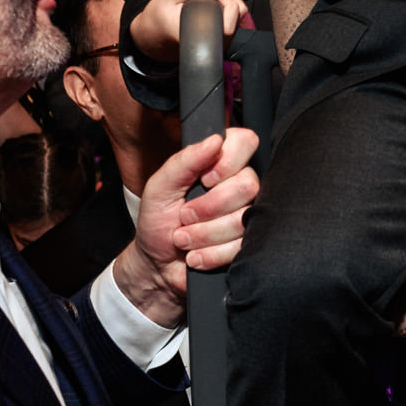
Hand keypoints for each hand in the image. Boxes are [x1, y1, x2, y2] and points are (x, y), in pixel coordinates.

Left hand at [114, 128, 260, 326]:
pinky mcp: (248, 244)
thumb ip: (184, 161)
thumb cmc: (157, 221)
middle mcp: (238, 186)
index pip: (245, 142)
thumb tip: (215, 140)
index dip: (228, 161)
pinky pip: (241, 246)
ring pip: (243, 219)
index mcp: (219, 163)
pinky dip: (210, 254)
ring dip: (204, 234)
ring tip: (184, 238)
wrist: (157, 265)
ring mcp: (246, 215)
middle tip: (184, 215)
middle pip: (248, 185)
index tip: (204, 179)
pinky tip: (196, 254)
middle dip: (208, 207)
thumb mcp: (159, 187)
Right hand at [129, 0, 245, 62]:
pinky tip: (211, 6)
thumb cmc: (160, 15)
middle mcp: (213, 43)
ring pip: (239, 16)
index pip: (231, 11)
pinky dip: (227, 9)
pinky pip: (235, 22)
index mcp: (200, 33)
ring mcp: (219, 45)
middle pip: (239, 12)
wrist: (153, 37)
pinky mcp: (221, 43)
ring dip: (229, 1)